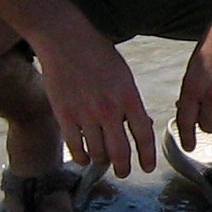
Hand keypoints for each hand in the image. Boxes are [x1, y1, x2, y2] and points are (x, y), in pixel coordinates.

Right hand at [29, 20, 157, 177]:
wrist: (64, 39)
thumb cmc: (96, 52)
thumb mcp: (123, 74)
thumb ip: (130, 101)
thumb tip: (140, 125)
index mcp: (128, 96)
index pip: (143, 135)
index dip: (147, 156)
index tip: (147, 167)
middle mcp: (109, 109)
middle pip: (120, 152)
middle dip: (124, 168)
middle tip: (124, 172)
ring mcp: (85, 114)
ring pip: (98, 153)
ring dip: (102, 162)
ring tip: (103, 162)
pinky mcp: (64, 115)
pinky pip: (75, 147)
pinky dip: (81, 157)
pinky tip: (84, 157)